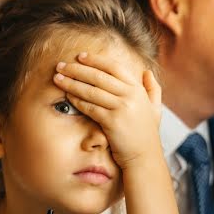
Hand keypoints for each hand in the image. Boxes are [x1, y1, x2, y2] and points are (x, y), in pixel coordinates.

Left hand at [53, 51, 161, 169]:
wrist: (145, 157)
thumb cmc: (146, 133)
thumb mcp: (155, 108)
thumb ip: (153, 89)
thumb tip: (147, 71)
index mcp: (138, 89)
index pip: (114, 67)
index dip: (95, 60)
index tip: (80, 56)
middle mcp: (131, 95)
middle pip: (99, 76)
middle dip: (77, 69)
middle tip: (61, 65)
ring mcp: (122, 108)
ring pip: (91, 90)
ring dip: (72, 83)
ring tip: (57, 78)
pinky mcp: (112, 122)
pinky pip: (90, 107)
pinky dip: (77, 100)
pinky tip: (67, 96)